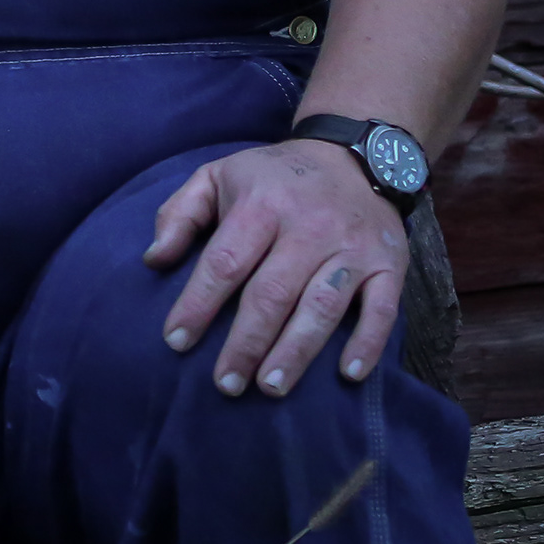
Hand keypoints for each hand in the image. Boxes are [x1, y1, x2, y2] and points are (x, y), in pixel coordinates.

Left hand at [146, 138, 406, 398]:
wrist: (355, 155)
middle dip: (246, 344)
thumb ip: (179, 214)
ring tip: (270, 388)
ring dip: (296, 352)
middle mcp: (309, 227)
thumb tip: (154, 260)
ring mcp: (353, 248)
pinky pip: (383, 309)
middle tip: (225, 384)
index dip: (198, 305)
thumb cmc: (273, 177)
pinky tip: (347, 374)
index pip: (224, 263)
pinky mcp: (390, 264)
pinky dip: (368, 342)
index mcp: (261, 205)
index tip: (176, 342)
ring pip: (322, 307)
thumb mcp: (216, 176)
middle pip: (272, 294)